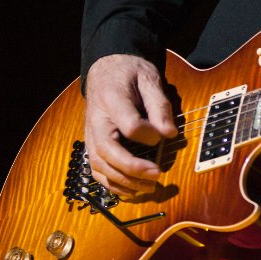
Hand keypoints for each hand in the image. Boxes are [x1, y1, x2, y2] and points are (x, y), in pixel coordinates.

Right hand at [82, 53, 177, 197]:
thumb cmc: (130, 73)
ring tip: (148, 187)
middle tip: (157, 175)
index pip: (129, 125)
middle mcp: (96, 120)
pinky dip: (111, 184)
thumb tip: (169, 134)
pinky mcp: (92, 143)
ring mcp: (91, 133)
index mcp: (112, 98)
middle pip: (107, 151)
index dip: (149, 134)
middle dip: (132, 168)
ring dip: (123, 181)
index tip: (165, 135)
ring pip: (99, 165)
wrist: (106, 69)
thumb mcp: (149, 79)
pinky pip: (96, 169)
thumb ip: (159, 106)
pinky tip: (131, 190)